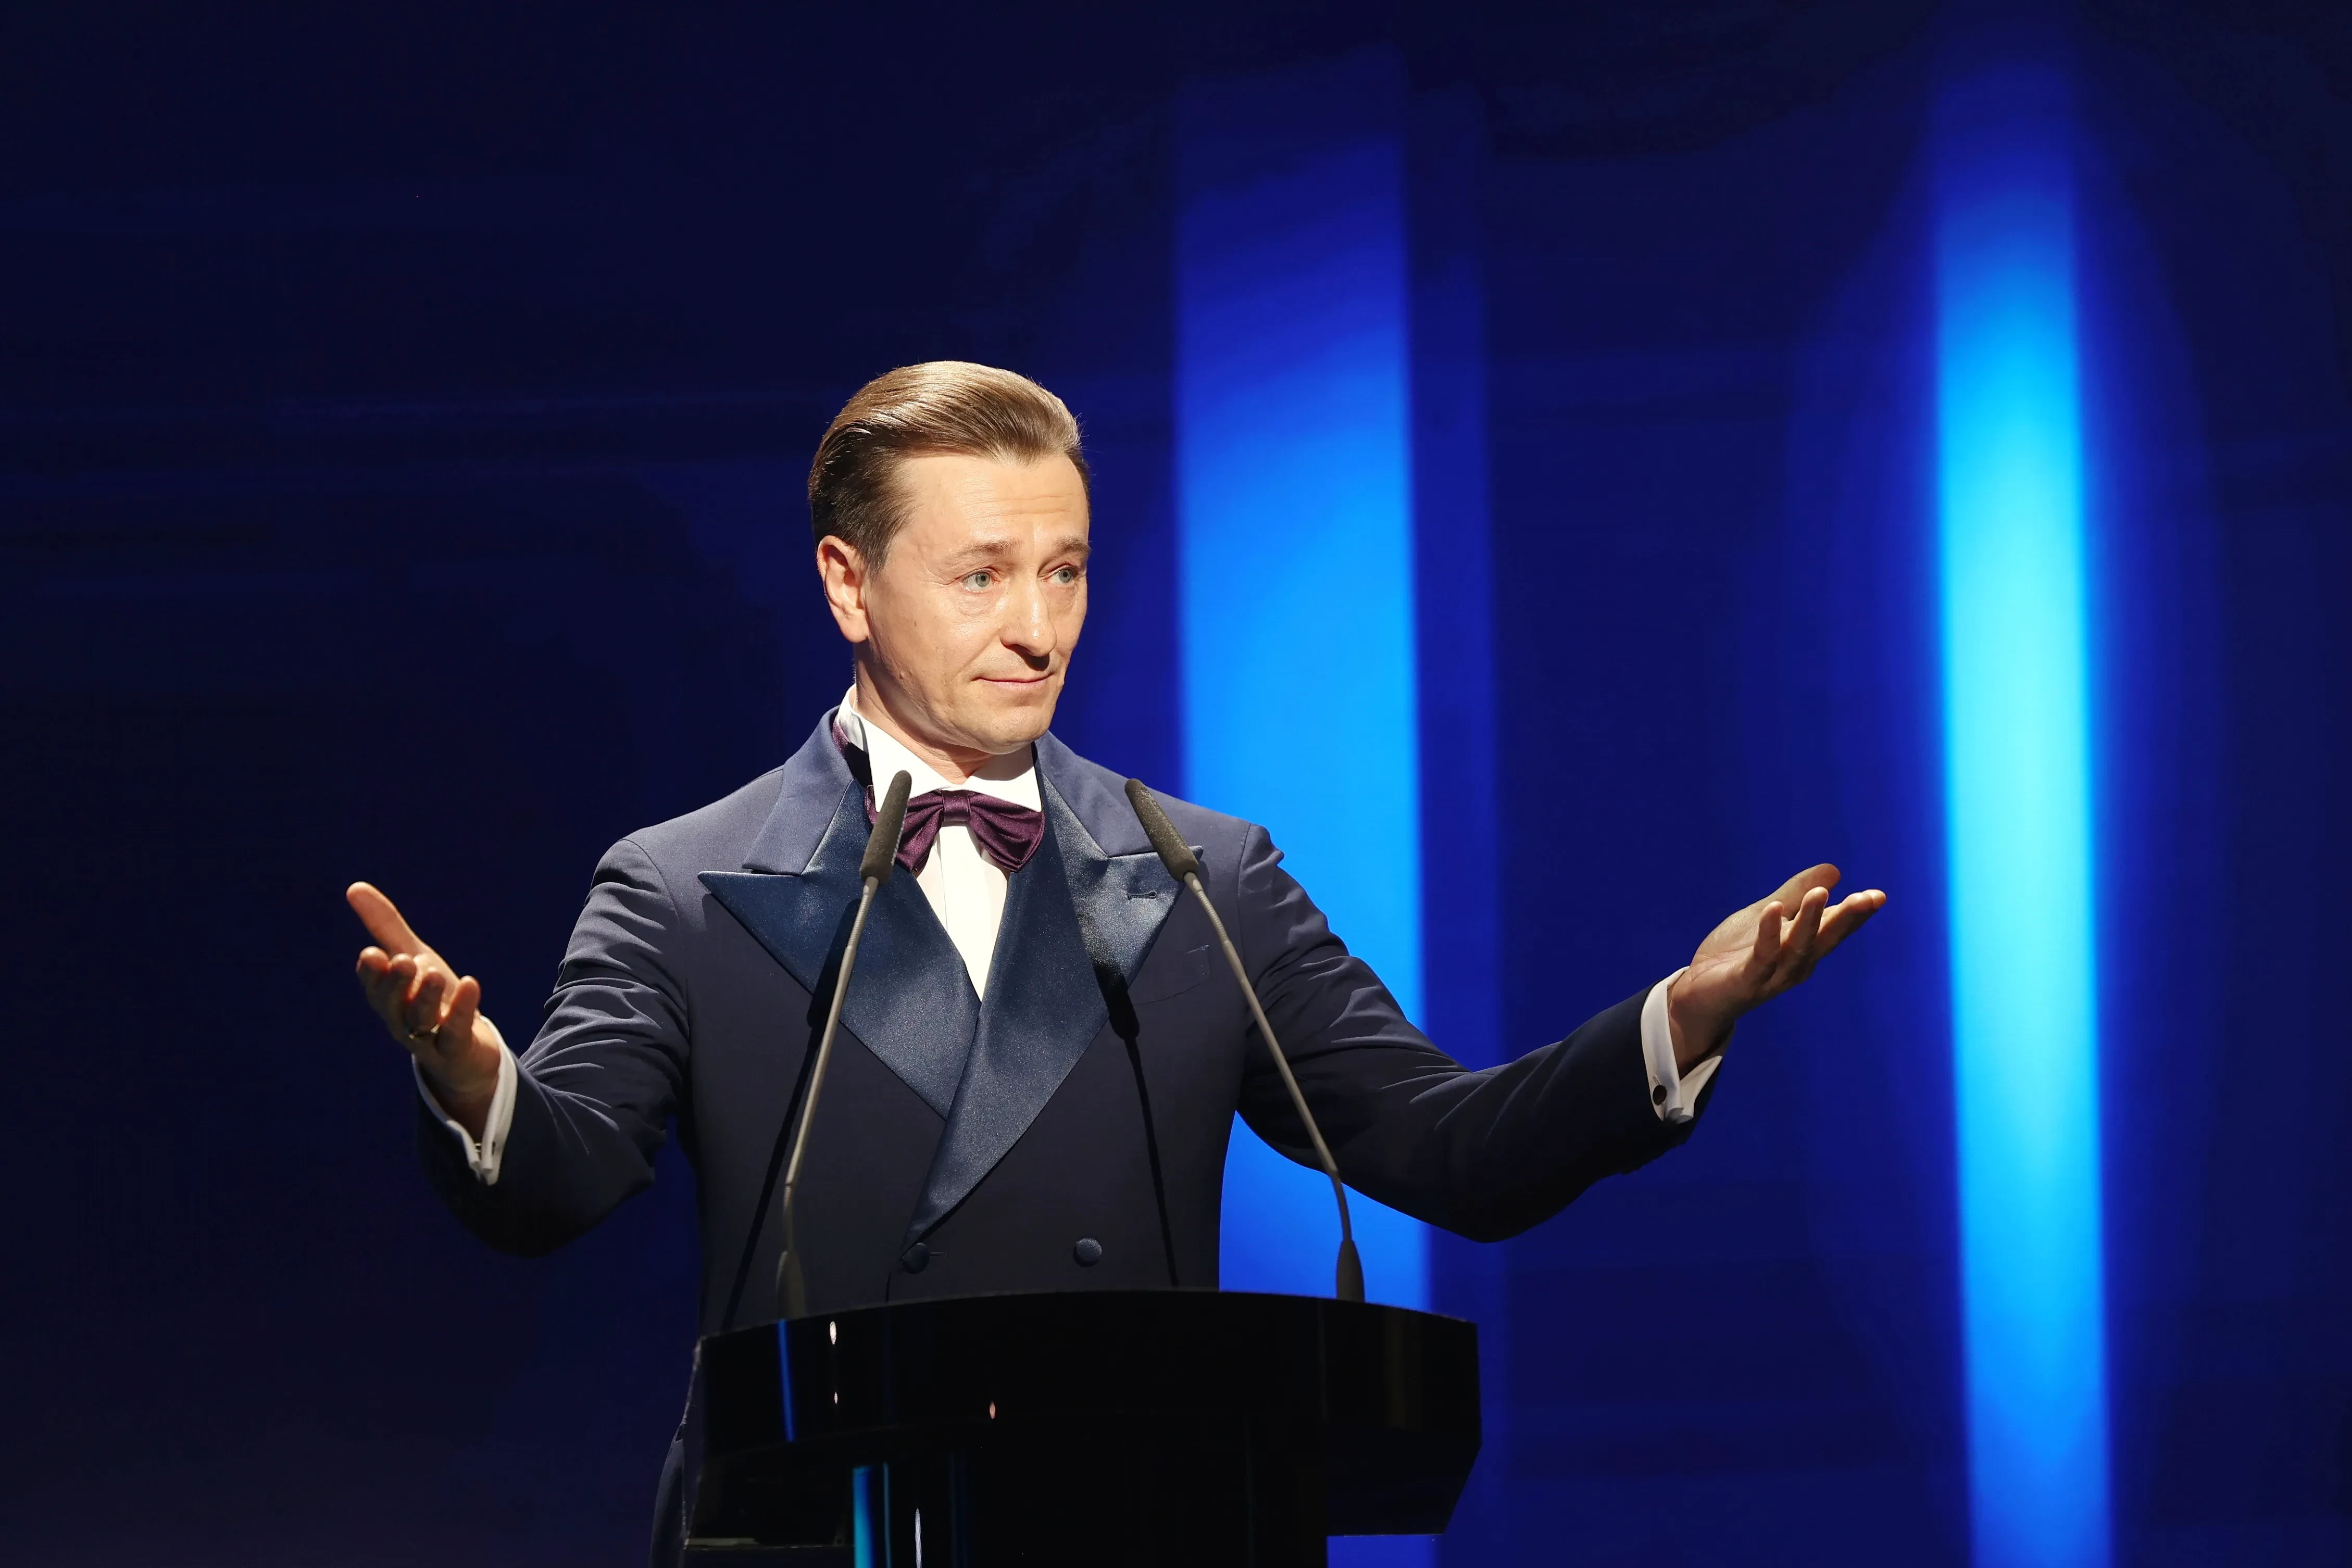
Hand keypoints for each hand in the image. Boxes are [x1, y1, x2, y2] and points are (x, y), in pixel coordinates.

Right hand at [348, 882, 503, 1138]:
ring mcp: (428, 1037)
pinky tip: (471, 983)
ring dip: (425, 996)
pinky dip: (462, 1009)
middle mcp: (402, 1018)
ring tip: (432, 971)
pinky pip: (456, 1031)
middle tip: (402, 960)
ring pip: (420, 1020)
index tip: (371, 954)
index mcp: (388, 997)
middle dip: (396, 983)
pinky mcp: (455, 1048)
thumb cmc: (434, 997)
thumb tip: (354, 887)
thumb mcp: (413, 956)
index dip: (371, 972)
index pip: (373, 985)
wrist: (467, 1047)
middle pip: (392, 1004)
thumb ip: (385, 926)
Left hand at [1666, 864, 1885, 1072]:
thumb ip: (1796, 894)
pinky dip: (1768, 934)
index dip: (1856, 915)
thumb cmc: (1735, 955)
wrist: (1697, 993)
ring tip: (1820, 894)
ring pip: (1798, 948)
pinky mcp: (1747, 981)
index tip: (1878, 896)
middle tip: (1867, 898)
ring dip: (1810, 921)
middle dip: (1846, 919)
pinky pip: (1761, 957)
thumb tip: (1834, 871)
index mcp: (1804, 950)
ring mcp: (1773, 976)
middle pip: (1825, 940)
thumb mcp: (1767, 915)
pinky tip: (1772, 911)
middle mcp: (1795, 965)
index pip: (1835, 931)